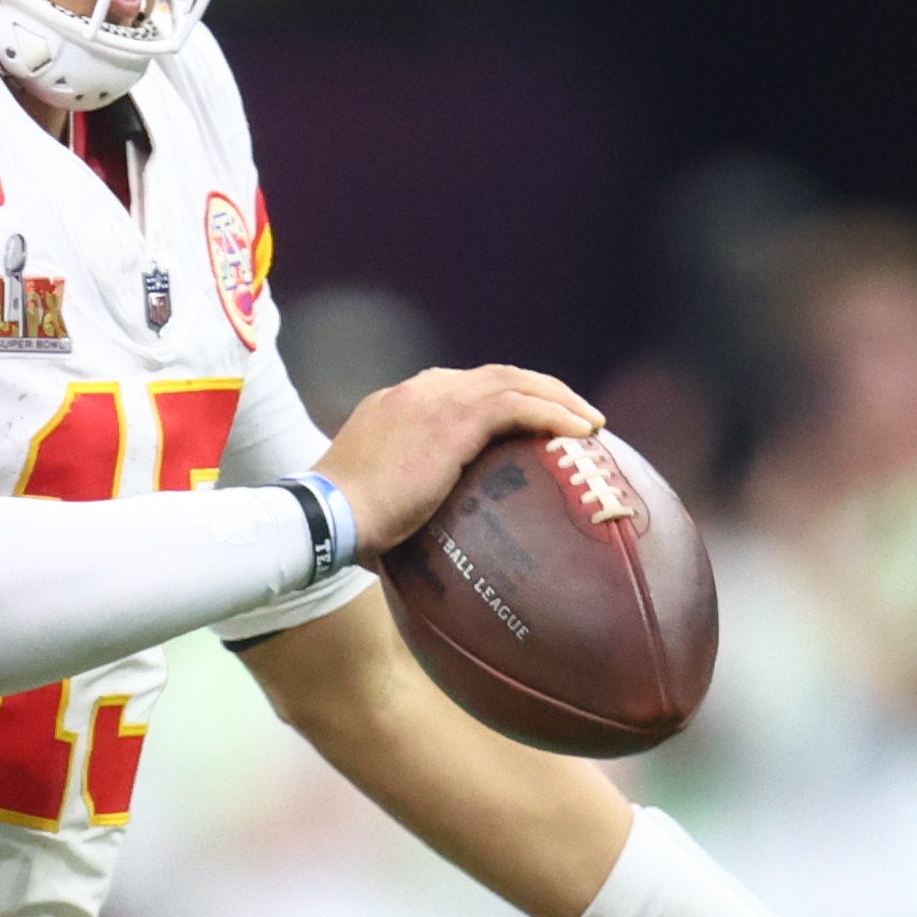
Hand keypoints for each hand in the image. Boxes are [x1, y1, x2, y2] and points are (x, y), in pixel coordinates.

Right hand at [314, 364, 602, 555]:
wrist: (326, 517)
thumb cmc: (345, 527)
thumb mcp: (379, 501)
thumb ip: (405, 500)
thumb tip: (418, 540)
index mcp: (398, 406)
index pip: (462, 389)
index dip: (503, 400)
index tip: (529, 424)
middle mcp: (418, 392)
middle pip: (495, 376)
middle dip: (541, 391)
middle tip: (575, 416)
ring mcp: (435, 401)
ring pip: (513, 382)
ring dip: (558, 399)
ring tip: (591, 422)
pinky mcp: (453, 421)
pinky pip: (517, 405)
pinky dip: (553, 414)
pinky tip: (580, 432)